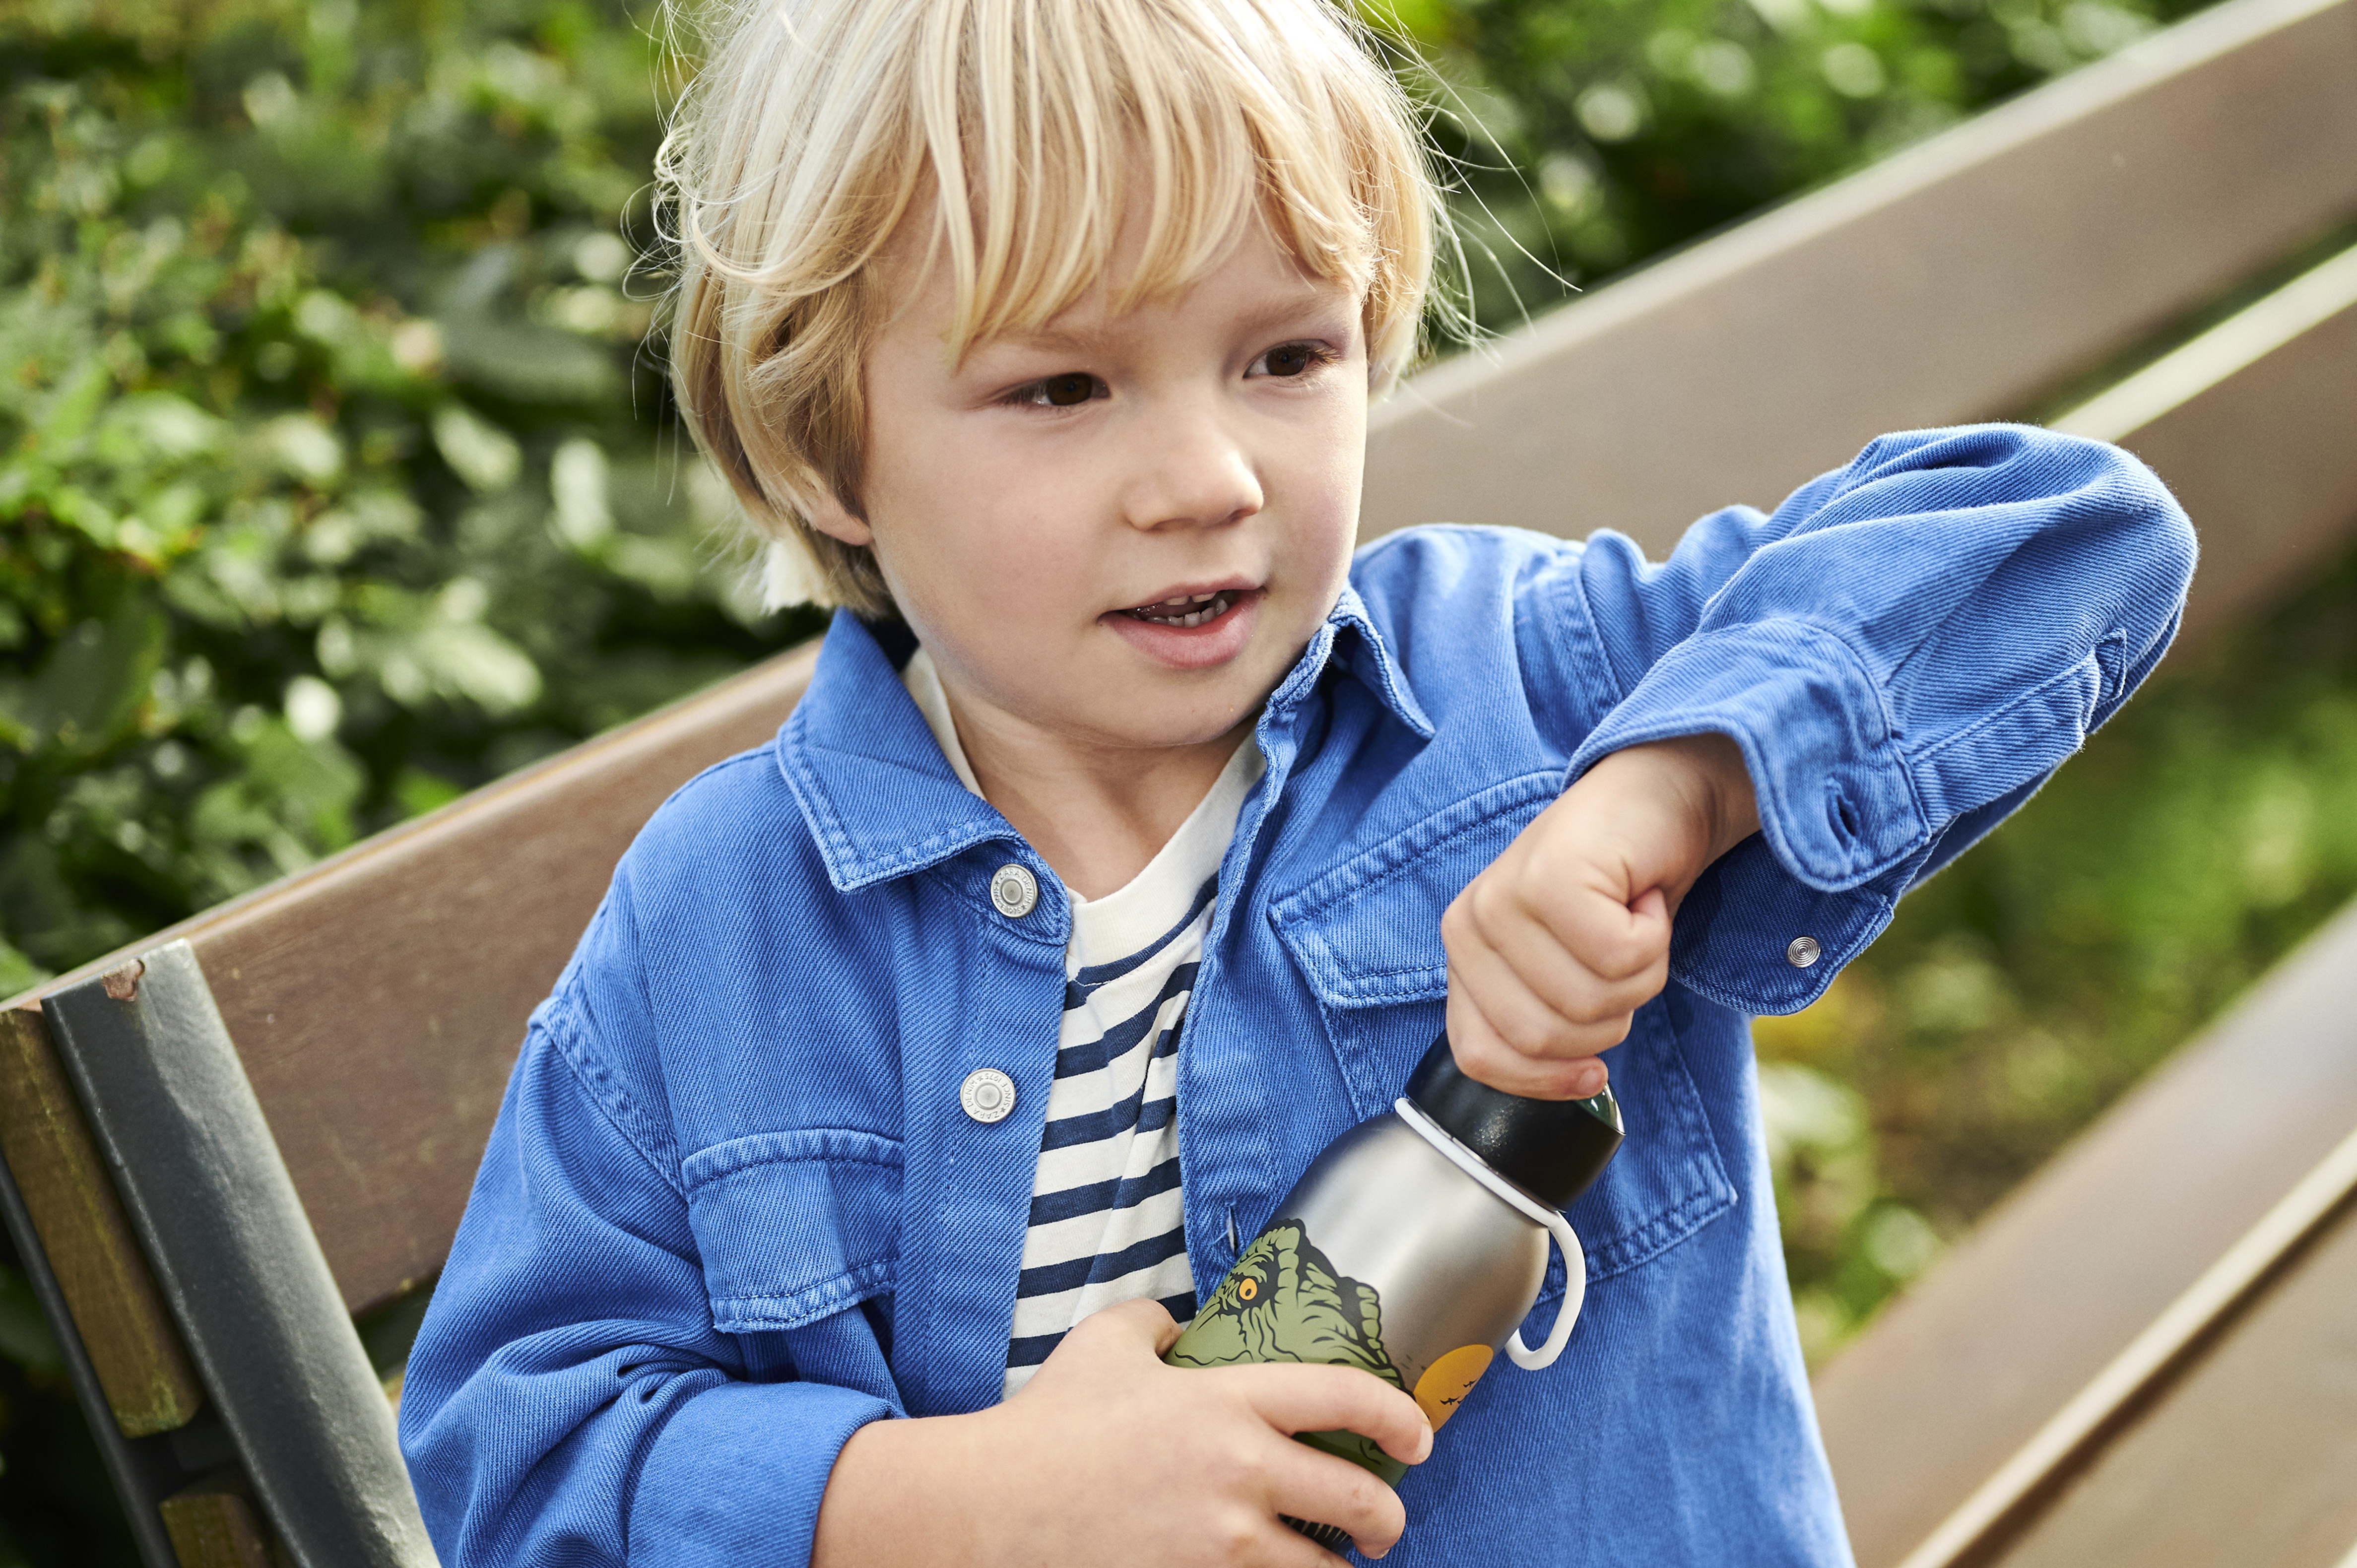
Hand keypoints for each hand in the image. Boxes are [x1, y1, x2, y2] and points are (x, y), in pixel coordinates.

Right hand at [811, 1298, 1432, 1566]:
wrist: (990, 1507)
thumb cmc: (1048, 1423)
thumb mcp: (1107, 1340)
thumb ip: (1160, 1323)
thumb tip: (1187, 1331)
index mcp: (1227, 1401)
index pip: (1345, 1398)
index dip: (1398, 1416)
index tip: (1417, 1436)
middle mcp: (1239, 1473)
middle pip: (1360, 1502)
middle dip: (1387, 1518)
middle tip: (1383, 1523)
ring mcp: (1220, 1544)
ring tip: (1332, 1563)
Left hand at [1442, 734, 1758, 1098]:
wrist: (1658, 800)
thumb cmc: (1615, 893)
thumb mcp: (1561, 968)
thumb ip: (1539, 1023)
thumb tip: (1564, 1087)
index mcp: (1462, 955)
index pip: (1481, 1058)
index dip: (1549, 1080)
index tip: (1593, 1071)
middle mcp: (1468, 925)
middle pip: (1545, 1039)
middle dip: (1609, 1015)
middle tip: (1620, 956)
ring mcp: (1503, 897)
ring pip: (1588, 1002)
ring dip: (1639, 975)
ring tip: (1631, 923)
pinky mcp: (1552, 876)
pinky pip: (1620, 959)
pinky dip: (1655, 939)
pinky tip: (1641, 897)